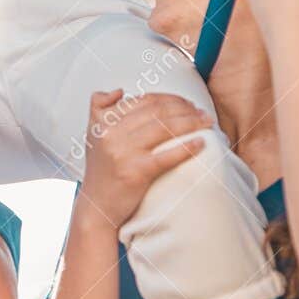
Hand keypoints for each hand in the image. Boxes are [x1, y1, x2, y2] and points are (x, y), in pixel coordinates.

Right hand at [78, 90, 208, 229]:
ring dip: (191, 122)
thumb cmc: (101, 172)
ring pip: (164, 128)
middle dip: (184, 108)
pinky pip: (167, 155)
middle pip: (156, 111)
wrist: (97, 207)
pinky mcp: (135, 172)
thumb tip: (120, 91)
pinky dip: (187, 147)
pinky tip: (200, 143)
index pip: (143, 100)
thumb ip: (100, 108)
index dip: (169, 98)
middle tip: (201, 112)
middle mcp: (111, 133)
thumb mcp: (93, 135)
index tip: (186, 103)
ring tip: (206, 123)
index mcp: (103, 121)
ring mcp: (122, 152)